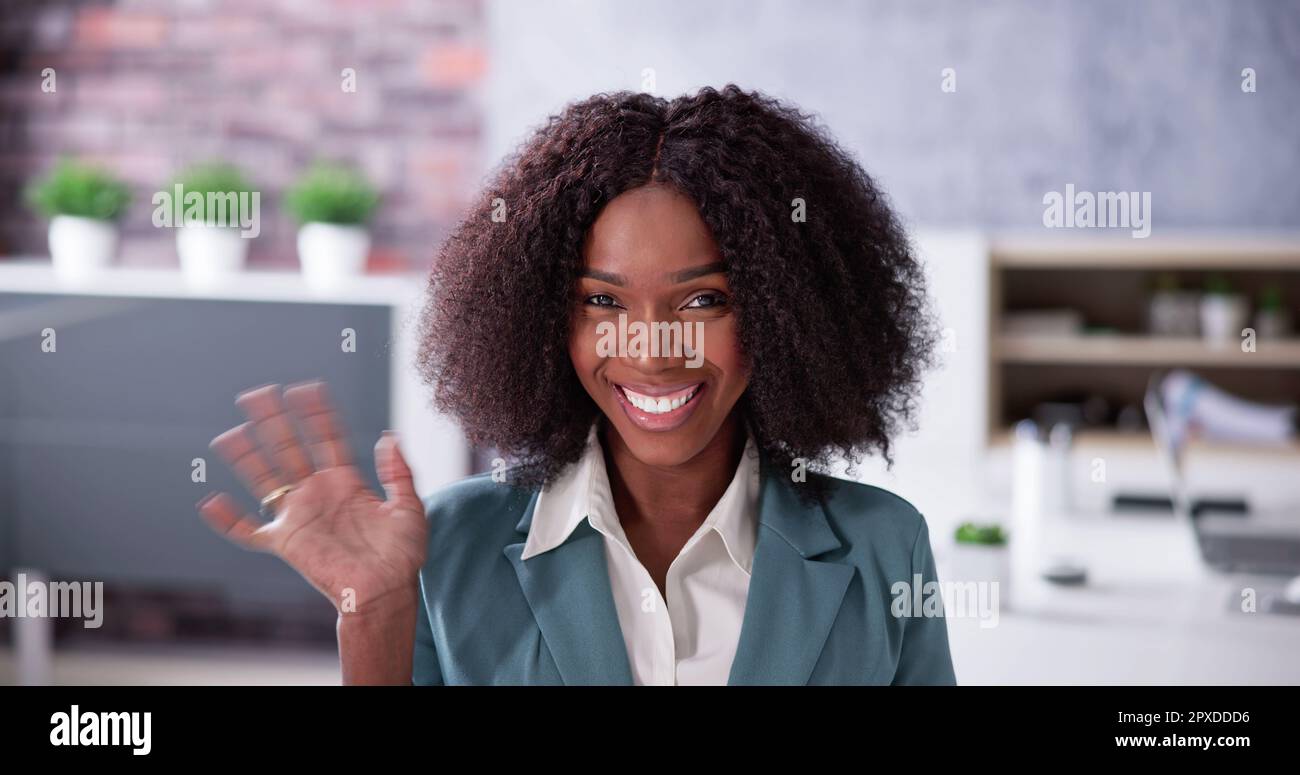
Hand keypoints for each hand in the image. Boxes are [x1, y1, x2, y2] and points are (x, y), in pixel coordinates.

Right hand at [198, 382, 427, 616]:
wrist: (386, 592)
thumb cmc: (402, 556)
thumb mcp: (409, 508)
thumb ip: (399, 473)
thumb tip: (389, 436)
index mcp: (346, 482)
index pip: (327, 438)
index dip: (316, 414)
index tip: (306, 389)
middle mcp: (318, 493)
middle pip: (289, 449)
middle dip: (274, 421)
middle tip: (257, 394)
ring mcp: (299, 516)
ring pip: (265, 478)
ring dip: (247, 456)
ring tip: (231, 433)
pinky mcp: (286, 542)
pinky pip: (249, 531)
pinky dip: (229, 520)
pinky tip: (211, 502)